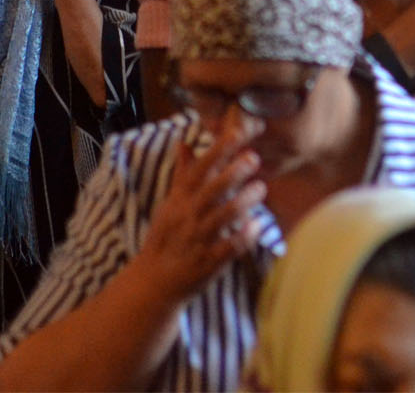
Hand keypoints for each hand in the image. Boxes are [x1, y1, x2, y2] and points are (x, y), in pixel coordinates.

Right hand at [134, 118, 266, 304]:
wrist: (153, 282)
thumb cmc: (166, 237)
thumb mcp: (170, 204)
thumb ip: (183, 174)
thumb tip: (184, 143)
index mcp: (180, 200)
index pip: (199, 169)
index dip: (219, 149)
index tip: (238, 132)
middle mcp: (189, 217)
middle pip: (212, 189)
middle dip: (234, 171)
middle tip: (254, 158)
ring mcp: (198, 239)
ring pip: (224, 215)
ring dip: (246, 200)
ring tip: (261, 188)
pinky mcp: (209, 262)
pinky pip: (231, 246)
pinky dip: (246, 235)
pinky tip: (258, 225)